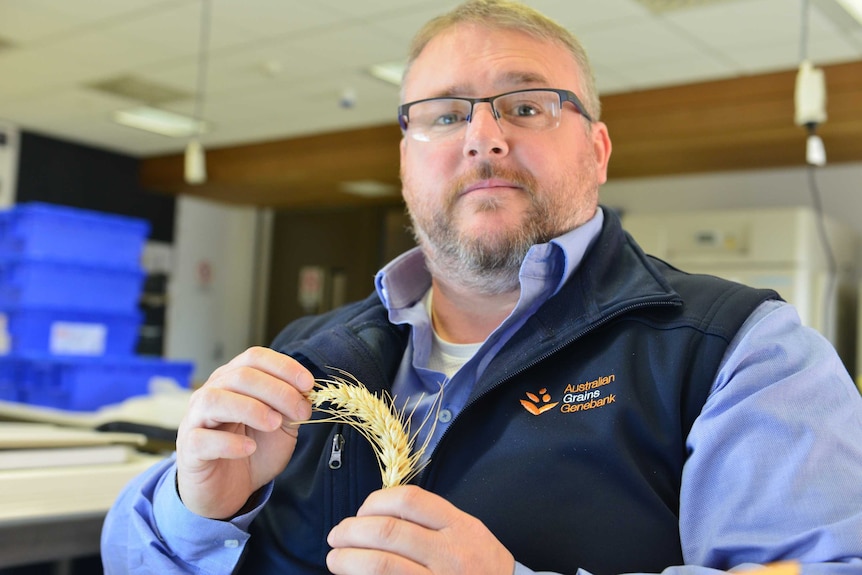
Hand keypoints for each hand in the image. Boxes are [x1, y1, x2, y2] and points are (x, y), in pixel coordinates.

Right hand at [175, 346, 313, 518]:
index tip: (308, 384)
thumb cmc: (252, 451)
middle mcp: (211, 393)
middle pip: (241, 375)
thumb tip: (306, 391)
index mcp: (233, 381)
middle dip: (278, 391)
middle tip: (301, 412)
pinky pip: (203, 439)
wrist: (227, 491)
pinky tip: (250, 447)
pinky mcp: (189, 448)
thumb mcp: (280, 426)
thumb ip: (290, 407)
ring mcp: (196, 419)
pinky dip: (229, 442)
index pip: (254, 357)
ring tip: (275, 424)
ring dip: (251, 409)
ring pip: (215, 400)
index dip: (283, 366)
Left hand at [326, 485, 514, 574]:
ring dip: (348, 559)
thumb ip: (432, 521)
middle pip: (388, 531)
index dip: (375, 502)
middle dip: (352, 531)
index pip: (409, 501)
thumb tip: (377, 515)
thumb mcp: (469, 534)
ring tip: (335, 558)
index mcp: (459, 527)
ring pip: (382, 565)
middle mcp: (450, 554)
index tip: (361, 512)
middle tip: (337, 536)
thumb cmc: (481, 568)